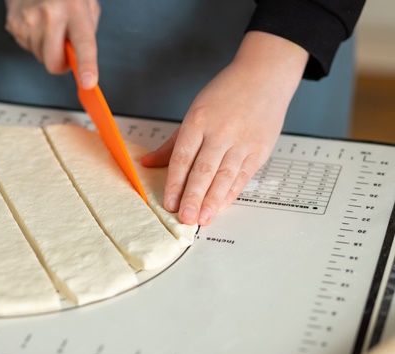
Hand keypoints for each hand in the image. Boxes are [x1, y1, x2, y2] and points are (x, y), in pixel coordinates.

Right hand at [4, 0, 99, 88]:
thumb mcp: (86, 4)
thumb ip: (88, 31)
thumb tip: (82, 59)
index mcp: (75, 9)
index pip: (83, 43)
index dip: (86, 65)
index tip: (88, 82)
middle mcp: (51, 15)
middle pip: (53, 62)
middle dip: (60, 64)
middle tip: (63, 49)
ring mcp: (29, 20)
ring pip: (40, 57)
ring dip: (46, 48)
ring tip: (48, 26)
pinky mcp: (14, 24)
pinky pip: (27, 48)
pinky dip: (33, 41)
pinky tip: (36, 24)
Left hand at [141, 31, 308, 225]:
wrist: (264, 76)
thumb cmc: (226, 93)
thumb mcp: (194, 112)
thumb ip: (172, 143)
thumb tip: (148, 162)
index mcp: (198, 121)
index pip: (183, 157)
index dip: (174, 183)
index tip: (168, 202)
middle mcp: (221, 132)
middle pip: (203, 170)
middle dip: (193, 197)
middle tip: (185, 217)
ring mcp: (242, 142)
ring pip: (224, 176)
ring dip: (212, 200)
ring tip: (202, 218)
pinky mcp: (259, 150)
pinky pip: (242, 177)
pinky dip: (230, 193)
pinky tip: (220, 206)